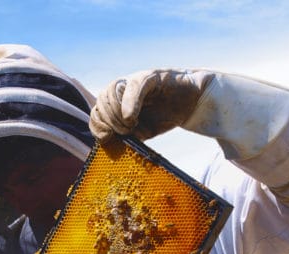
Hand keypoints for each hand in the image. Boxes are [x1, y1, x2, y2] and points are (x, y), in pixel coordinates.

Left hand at [90, 69, 213, 141]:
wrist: (192, 103)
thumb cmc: (164, 116)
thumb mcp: (142, 131)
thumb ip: (125, 135)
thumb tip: (109, 142)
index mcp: (116, 102)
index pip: (96, 111)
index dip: (97, 125)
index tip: (106, 137)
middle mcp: (122, 89)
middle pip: (102, 101)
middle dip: (110, 121)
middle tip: (125, 131)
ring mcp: (134, 81)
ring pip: (112, 92)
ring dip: (116, 113)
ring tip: (131, 124)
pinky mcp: (150, 76)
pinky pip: (134, 85)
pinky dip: (129, 102)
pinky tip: (131, 117)